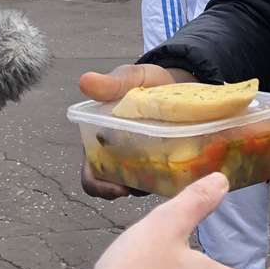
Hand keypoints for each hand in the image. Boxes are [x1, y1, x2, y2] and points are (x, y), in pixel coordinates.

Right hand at [79, 64, 195, 199]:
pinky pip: (164, 181)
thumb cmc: (147, 81)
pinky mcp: (165, 163)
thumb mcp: (132, 78)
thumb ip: (112, 83)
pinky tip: (184, 173)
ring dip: (151, 185)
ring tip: (168, 176)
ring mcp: (142, 162)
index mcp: (101, 141)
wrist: (179, 80)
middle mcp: (118, 157)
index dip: (99, 187)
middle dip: (129, 189)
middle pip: (116, 185)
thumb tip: (85, 81)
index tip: (118, 190)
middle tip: (145, 188)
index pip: (91, 175)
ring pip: (141, 185)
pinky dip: (171, 180)